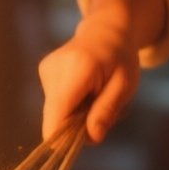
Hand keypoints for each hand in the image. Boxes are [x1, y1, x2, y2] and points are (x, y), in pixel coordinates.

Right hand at [38, 15, 140, 142]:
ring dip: (74, 114)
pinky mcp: (43, 71)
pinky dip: (70, 103)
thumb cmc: (121, 59)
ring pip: (54, 112)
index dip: (64, 138)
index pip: (56, 115)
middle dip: (76, 125)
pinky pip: (54, 102)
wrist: (106, 30)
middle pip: (55, 118)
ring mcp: (45, 69)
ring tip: (93, 96)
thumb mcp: (125, 86)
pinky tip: (83, 89)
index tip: (85, 138)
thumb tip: (92, 139)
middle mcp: (54, 69)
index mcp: (77, 70)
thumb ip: (106, 111)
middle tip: (99, 109)